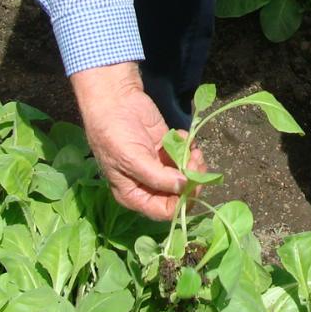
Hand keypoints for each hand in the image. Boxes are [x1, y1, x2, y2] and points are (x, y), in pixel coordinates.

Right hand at [72, 62, 204, 219]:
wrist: (114, 100)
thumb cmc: (114, 133)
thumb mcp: (132, 159)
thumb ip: (158, 177)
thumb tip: (184, 187)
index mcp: (134, 195)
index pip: (164, 211)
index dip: (182, 201)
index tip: (193, 182)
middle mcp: (148, 185)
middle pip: (179, 194)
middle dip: (192, 180)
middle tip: (196, 160)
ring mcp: (159, 166)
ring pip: (187, 175)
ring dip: (194, 163)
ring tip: (192, 147)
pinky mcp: (167, 149)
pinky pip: (186, 156)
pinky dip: (189, 147)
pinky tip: (181, 135)